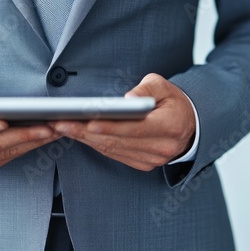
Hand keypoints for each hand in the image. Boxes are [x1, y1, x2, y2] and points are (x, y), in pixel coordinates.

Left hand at [49, 73, 195, 171]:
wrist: (189, 125)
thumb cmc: (173, 101)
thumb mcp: (165, 86)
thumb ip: (146, 89)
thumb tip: (126, 100)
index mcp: (170, 126)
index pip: (135, 128)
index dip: (110, 126)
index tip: (87, 121)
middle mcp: (162, 147)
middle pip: (117, 140)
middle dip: (85, 132)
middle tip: (60, 123)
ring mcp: (152, 159)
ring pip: (112, 149)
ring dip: (84, 139)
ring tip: (62, 127)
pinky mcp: (143, 164)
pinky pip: (114, 154)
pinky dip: (94, 144)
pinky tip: (78, 135)